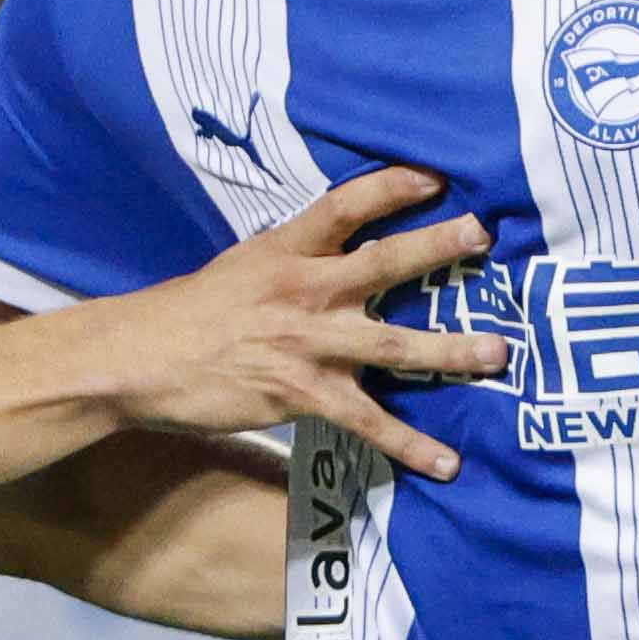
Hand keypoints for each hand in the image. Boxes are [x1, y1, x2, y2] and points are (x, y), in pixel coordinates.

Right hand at [80, 168, 507, 474]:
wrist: (140, 360)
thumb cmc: (189, 313)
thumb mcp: (243, 265)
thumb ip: (294, 258)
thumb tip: (339, 251)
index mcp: (286, 248)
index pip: (345, 204)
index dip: (391, 186)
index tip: (435, 177)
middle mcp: (303, 288)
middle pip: (382, 261)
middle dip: (436, 247)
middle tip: (484, 237)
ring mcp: (306, 342)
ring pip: (393, 342)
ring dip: (450, 350)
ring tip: (498, 354)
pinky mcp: (302, 393)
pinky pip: (368, 421)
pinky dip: (410, 445)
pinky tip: (446, 463)